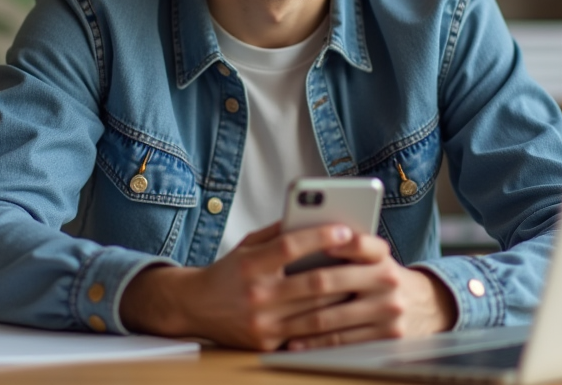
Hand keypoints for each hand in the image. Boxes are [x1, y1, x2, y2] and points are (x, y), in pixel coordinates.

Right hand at [120, 221, 360, 349]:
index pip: (290, 247)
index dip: (320, 237)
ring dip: (343, 300)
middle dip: (344, 272)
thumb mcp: (247, 245)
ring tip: (363, 287)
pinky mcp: (267, 343)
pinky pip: (307, 334)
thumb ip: (278, 233)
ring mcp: (262, 323)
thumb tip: (314, 218)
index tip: (344, 230)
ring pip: (316, 312)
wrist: (194, 307)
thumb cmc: (227, 272)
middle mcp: (256, 295)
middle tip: (367, 262)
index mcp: (250, 265)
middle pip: (311, 283)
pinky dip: (328, 323)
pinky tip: (345, 314)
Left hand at [281, 232, 457, 349]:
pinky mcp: (387, 337)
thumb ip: (346, 248)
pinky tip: (294, 341)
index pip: (353, 242)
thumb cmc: (381, 277)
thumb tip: (299, 242)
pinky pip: (341, 342)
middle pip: (330, 281)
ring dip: (298, 320)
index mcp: (381, 255)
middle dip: (297, 286)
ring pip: (331, 317)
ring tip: (274, 319)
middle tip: (269, 290)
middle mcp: (388, 280)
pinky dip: (314, 343)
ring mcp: (389, 311)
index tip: (295, 246)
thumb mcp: (373, 257)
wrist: (426, 306)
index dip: (326, 242)